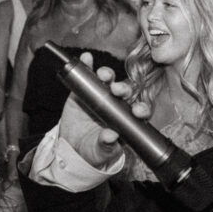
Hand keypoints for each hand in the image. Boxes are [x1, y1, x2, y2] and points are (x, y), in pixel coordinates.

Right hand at [59, 52, 147, 168]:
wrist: (71, 147)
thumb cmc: (92, 151)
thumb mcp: (100, 152)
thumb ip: (106, 146)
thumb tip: (111, 136)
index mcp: (126, 120)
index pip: (139, 111)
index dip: (141, 108)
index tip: (137, 111)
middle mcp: (117, 104)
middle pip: (125, 92)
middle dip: (123, 88)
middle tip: (117, 90)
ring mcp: (101, 95)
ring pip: (109, 81)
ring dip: (108, 75)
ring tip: (103, 75)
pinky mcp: (84, 90)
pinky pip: (87, 75)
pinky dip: (87, 65)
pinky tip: (87, 59)